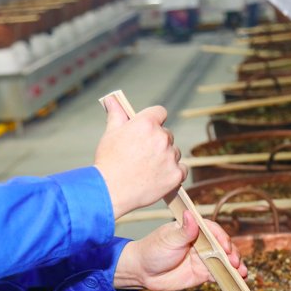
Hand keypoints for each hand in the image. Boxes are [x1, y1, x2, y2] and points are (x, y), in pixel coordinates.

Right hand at [94, 97, 186, 218]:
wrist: (110, 191)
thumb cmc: (108, 162)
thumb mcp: (110, 133)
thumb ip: (117, 114)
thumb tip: (112, 99)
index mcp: (147, 124)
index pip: (160, 112)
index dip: (154, 120)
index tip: (148, 129)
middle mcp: (162, 138)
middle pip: (167, 135)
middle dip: (157, 142)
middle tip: (142, 155)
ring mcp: (170, 157)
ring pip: (174, 152)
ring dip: (166, 158)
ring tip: (147, 169)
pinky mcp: (175, 175)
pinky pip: (181, 170)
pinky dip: (173, 173)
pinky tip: (159, 177)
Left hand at [114, 211, 246, 290]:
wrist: (144, 272)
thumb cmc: (153, 250)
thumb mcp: (168, 239)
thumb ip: (184, 231)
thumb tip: (190, 215)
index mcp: (194, 230)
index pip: (213, 231)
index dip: (222, 238)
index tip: (225, 247)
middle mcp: (201, 243)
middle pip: (222, 246)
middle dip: (232, 253)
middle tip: (235, 262)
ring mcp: (203, 258)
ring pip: (223, 261)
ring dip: (234, 266)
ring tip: (241, 273)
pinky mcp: (202, 273)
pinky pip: (218, 274)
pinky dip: (227, 277)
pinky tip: (235, 280)